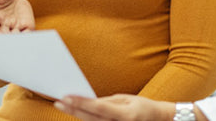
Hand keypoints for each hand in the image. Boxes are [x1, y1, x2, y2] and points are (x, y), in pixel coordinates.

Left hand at [54, 94, 175, 120]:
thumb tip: (89, 101)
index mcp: (124, 115)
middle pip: (90, 118)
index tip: (66, 97)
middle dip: (74, 109)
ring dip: (77, 115)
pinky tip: (76, 112)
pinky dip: (86, 119)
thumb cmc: (142, 107)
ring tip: (64, 105)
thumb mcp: (127, 99)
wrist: (157, 120)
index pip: (97, 108)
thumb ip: (107, 101)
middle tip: (58, 101)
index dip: (80, 102)